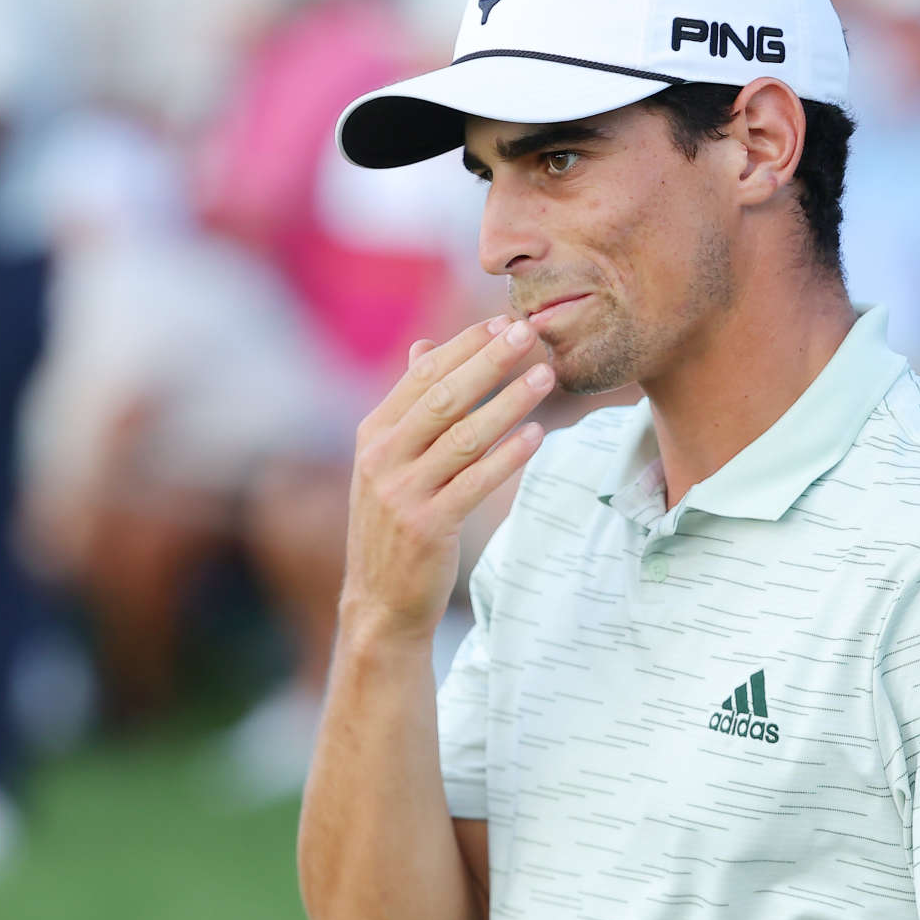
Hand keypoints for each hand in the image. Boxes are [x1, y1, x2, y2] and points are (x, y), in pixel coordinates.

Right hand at [341, 315, 553, 641]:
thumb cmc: (393, 522)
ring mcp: (402, 493)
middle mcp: (382, 458)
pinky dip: (508, 457)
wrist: (380, 600)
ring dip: (509, 403)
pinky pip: (475, 483)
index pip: (421, 375)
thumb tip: (425, 345)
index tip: (503, 320)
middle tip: (529, 333)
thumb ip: (409, 405)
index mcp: (373, 434)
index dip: (464, 345)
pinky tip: (537, 436)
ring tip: (546, 377)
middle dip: (489, 361)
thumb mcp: (388, 460)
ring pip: (465, 437)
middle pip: (444, 397)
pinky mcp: (428, 526)